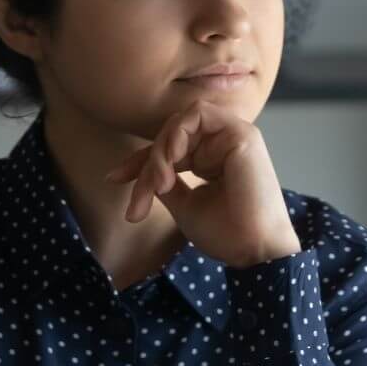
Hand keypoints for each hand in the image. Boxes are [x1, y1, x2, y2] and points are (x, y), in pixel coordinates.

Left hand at [104, 99, 301, 267]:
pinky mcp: (242, 133)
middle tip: (142, 197)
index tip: (114, 179)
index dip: (139, 161)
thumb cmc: (226, 233)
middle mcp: (225, 144)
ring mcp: (234, 135)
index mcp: (215, 159)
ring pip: (180, 123)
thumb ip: (165, 181)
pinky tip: (172, 156)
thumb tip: (141, 170)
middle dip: (147, 162)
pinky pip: (198, 115)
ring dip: (161, 149)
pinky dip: (178, 131)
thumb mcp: (184, 203)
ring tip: (159, 182)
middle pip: (170, 135)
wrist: (252, 250)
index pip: (170, 148)